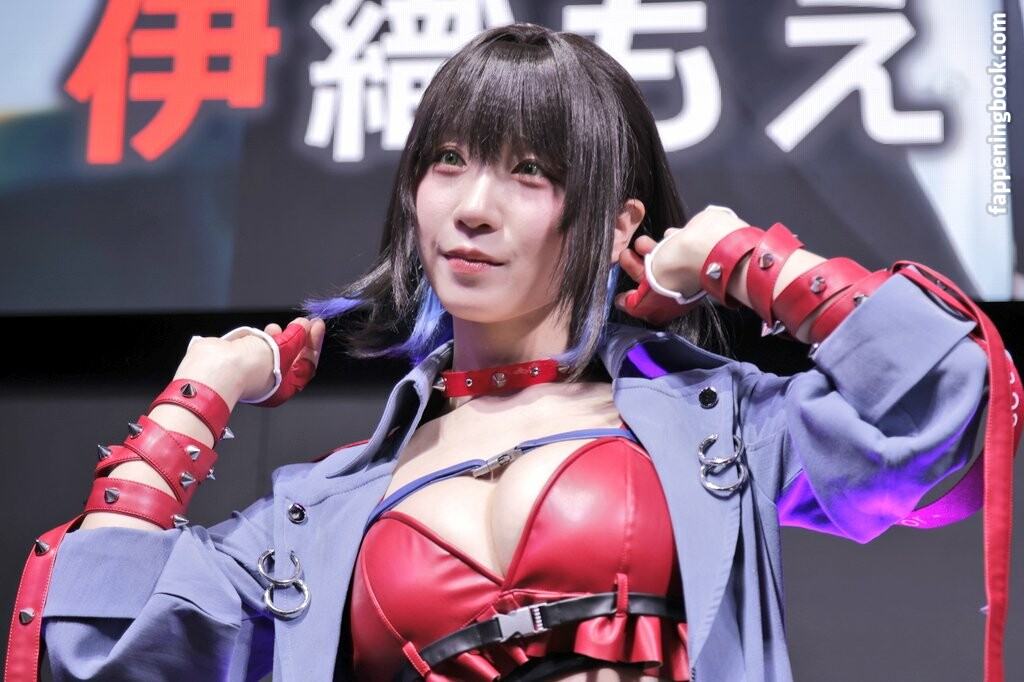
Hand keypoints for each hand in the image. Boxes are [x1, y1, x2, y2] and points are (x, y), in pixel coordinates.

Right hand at [174, 317, 324, 405]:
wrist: (214, 366)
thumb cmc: (249, 368)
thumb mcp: (283, 351)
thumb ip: (296, 339)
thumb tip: (304, 327)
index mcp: (283, 389)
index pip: (306, 365)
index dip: (313, 344)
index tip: (317, 326)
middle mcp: (269, 381)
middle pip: (291, 357)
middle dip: (298, 338)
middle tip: (305, 322)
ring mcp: (253, 369)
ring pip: (274, 350)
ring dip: (280, 335)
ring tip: (280, 326)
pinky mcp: (239, 357)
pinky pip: (257, 345)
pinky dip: (264, 337)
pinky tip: (266, 330)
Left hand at [615, 228, 702, 323]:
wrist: (703, 248)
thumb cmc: (676, 276)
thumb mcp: (648, 300)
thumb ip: (634, 304)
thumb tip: (624, 304)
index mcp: (673, 303)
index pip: (651, 305)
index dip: (634, 299)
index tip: (621, 293)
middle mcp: (682, 286)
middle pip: (654, 278)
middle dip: (636, 268)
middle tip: (624, 257)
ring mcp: (690, 265)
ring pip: (664, 258)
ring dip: (649, 249)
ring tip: (640, 242)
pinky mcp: (696, 245)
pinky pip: (678, 241)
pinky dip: (670, 239)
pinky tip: (667, 237)